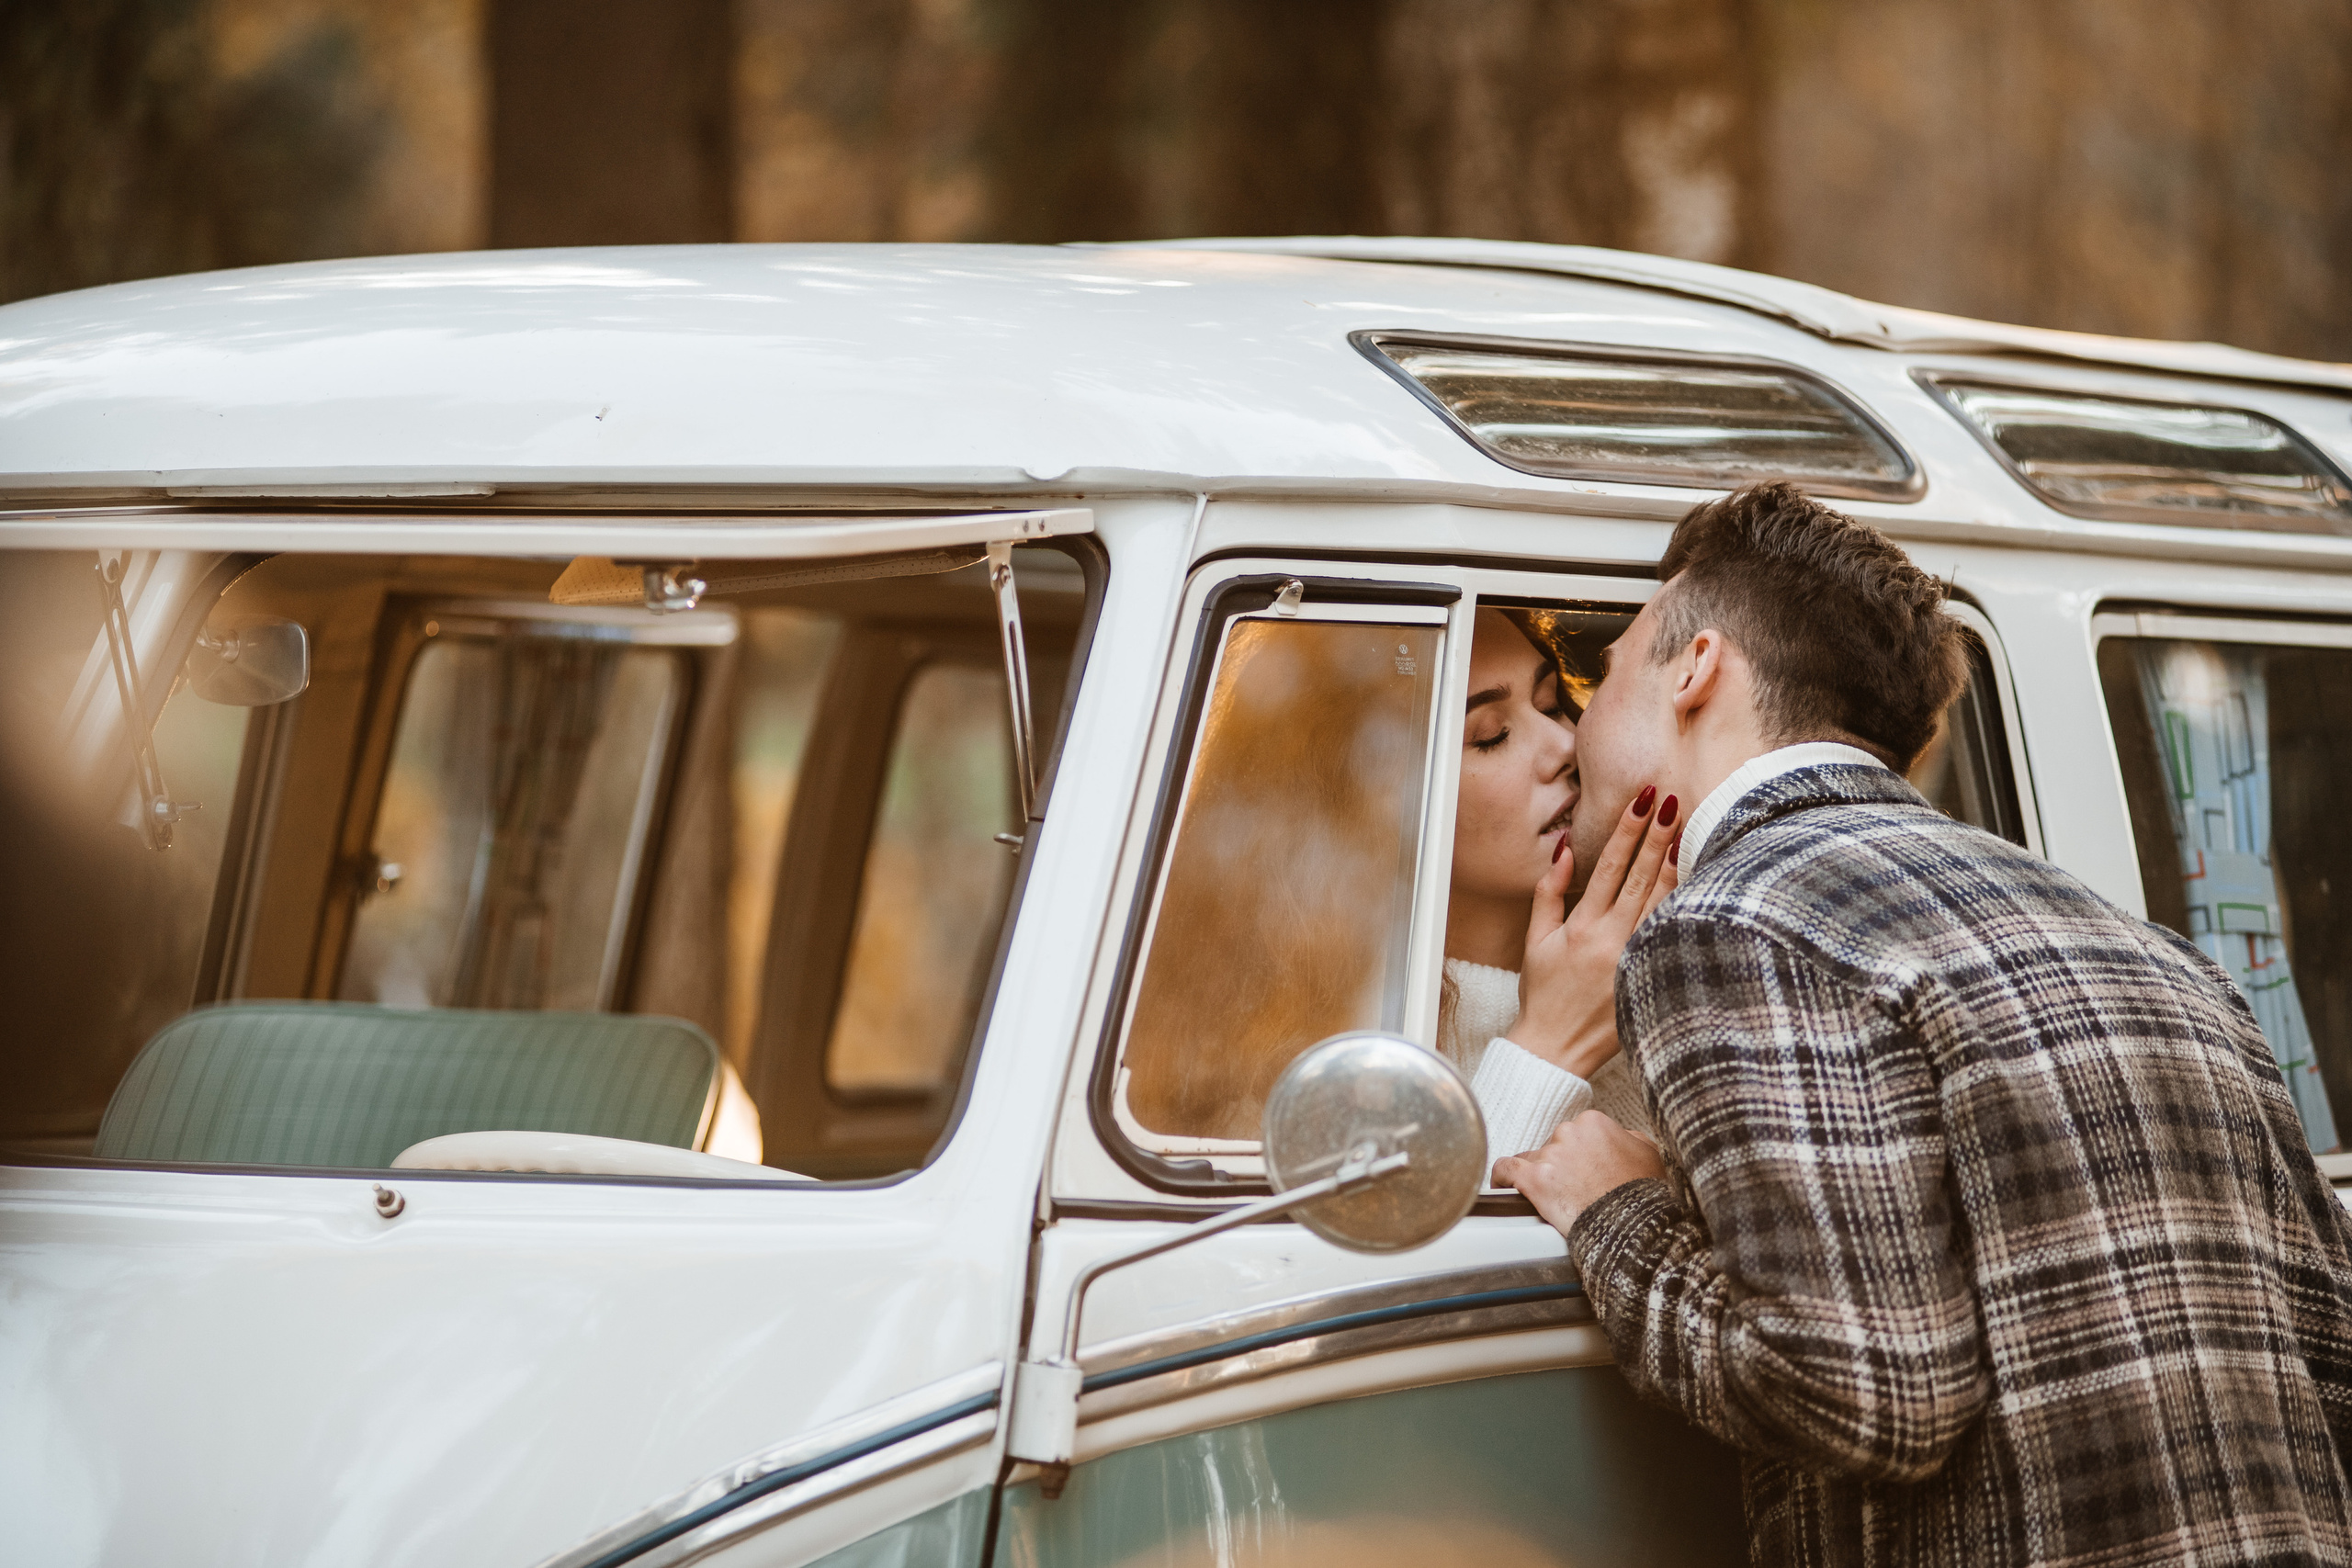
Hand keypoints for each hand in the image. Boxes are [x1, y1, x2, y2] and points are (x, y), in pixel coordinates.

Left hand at [1492, 1110, 1665, 1233]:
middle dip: (1561, 1167)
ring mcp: (1550, 1155)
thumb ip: (1628, 1137)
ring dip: (1540, 1176)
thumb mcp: (1649, 1153)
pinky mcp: (1535, 1179)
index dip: (1579, 1156)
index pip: (1575, 1134)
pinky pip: (1506, 1169)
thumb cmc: (1643, 1194)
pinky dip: (1501, 1177)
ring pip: (1532, 1160)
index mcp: (1594, 1123)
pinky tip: (1503, 1185)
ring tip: (1550, 1198)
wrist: (1633, 1225)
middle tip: (1574, 1191)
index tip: (1584, 1172)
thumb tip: (1620, 1135)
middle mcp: (1568, 1133)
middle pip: (1553, 1147)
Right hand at [1505, 785, 1680, 1077]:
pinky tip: (1695, 881)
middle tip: (1672, 800)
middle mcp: (1611, 939)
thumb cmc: (1542, 994)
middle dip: (1656, 835)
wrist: (1554, 1049)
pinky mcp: (1649, 977)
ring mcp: (1634, 959)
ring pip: (1661, 902)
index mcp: (1582, 926)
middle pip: (1640, 876)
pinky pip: (1670, 933)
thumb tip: (1563, 850)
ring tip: (1685, 830)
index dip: (1626, 831)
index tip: (1641, 801)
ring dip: (1673, 863)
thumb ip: (1548, 893)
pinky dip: (1682, 905)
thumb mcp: (1536, 941)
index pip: (1608, 866)